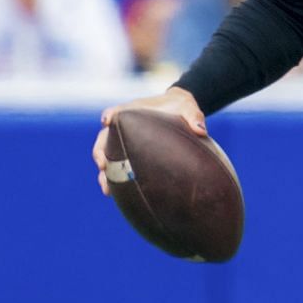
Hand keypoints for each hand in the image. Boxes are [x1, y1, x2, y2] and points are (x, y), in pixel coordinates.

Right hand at [91, 87, 206, 196]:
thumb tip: (201, 130)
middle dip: (100, 153)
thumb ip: (194, 116)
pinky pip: (117, 167)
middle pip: (103, 139)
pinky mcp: (128, 154)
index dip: (109, 116)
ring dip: (105, 172)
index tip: (107, 121)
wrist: (179, 112)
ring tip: (107, 190)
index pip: (115, 112)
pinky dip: (114, 179)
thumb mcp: (189, 108)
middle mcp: (122, 127)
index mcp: (131, 111)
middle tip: (103, 165)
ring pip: (106, 156)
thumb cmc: (182, 108)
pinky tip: (115, 195)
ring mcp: (123, 141)